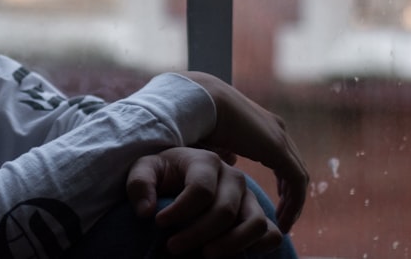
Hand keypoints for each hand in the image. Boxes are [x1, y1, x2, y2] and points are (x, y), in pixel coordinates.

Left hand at [127, 147, 281, 257]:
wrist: (180, 177)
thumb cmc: (163, 174)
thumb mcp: (144, 171)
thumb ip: (140, 185)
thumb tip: (147, 212)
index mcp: (206, 161)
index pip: (201, 190)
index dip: (180, 212)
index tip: (159, 223)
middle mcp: (233, 177)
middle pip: (225, 211)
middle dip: (198, 234)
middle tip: (172, 247)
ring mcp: (249, 197)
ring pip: (255, 223)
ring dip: (231, 245)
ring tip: (205, 255)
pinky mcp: (258, 214)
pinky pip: (271, 234)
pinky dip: (259, 247)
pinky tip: (232, 255)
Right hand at [180, 71, 308, 232]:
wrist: (202, 102)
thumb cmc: (199, 118)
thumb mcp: (214, 140)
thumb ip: (226, 151)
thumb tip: (231, 161)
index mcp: (262, 126)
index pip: (282, 158)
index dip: (281, 183)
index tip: (275, 202)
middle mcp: (276, 130)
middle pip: (293, 168)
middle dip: (290, 194)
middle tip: (283, 217)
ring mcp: (280, 138)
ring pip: (298, 177)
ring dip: (293, 203)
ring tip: (283, 224)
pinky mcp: (278, 150)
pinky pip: (296, 183)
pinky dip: (293, 204)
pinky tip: (282, 220)